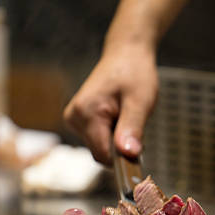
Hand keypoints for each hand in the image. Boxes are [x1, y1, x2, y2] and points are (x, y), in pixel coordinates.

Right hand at [63, 44, 157, 164]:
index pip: (103, 155)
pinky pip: (99, 140)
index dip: (123, 160)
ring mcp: (74, 119)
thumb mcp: (140, 101)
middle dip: (121, 147)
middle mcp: (74, 117)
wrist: (126, 54)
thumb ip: (133, 129)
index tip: (140, 154)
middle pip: (102, 154)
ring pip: (101, 148)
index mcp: (87, 113)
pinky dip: (113, 135)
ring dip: (118, 140)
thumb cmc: (134, 73)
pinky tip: (119, 116)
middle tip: (136, 123)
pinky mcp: (79, 121)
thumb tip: (128, 155)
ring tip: (127, 115)